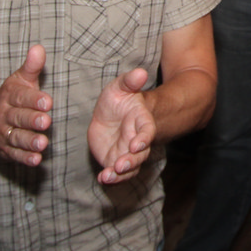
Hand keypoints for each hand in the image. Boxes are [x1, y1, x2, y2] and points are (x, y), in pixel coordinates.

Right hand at [0, 45, 52, 165]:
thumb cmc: (12, 98)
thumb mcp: (19, 81)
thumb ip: (31, 67)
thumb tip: (39, 48)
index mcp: (9, 96)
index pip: (21, 97)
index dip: (34, 100)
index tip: (47, 101)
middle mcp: (4, 116)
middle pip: (18, 118)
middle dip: (32, 120)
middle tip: (46, 121)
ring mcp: (4, 134)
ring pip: (16, 138)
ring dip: (29, 141)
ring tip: (42, 143)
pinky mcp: (7, 150)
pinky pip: (15, 155)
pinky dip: (25, 158)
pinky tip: (36, 160)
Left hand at [88, 67, 155, 183]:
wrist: (112, 114)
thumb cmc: (120, 98)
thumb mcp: (121, 86)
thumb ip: (130, 81)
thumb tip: (141, 72)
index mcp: (142, 121)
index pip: (147, 131)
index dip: (144, 138)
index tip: (136, 145)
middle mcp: (137, 139)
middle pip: (140, 154)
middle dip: (131, 161)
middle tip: (120, 165)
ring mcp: (127, 152)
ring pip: (130, 167)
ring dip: (121, 174)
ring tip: (108, 176)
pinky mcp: (115, 159)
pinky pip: (116, 173)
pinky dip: (111, 178)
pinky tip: (103, 178)